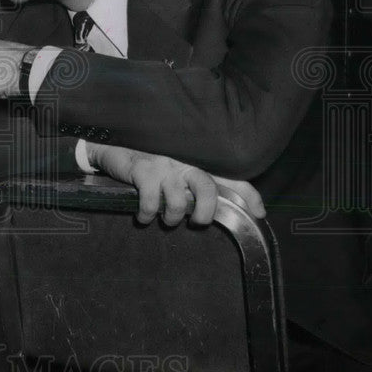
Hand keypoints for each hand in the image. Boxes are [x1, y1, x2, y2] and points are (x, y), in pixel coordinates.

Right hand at [86, 144, 265, 224]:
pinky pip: (152, 202)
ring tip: (164, 218)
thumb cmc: (147, 163)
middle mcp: (184, 161)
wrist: (112, 148)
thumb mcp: (174, 170)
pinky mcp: (143, 170)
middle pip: (208, 189)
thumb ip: (193, 185)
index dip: (248, 195)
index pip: (231, 175)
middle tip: (197, 223)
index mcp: (196, 162)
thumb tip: (210, 210)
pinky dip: (148, 215)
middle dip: (205, 213)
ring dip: (172, 217)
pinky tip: (143, 216)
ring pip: (179, 201)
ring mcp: (163, 165)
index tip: (259, 213)